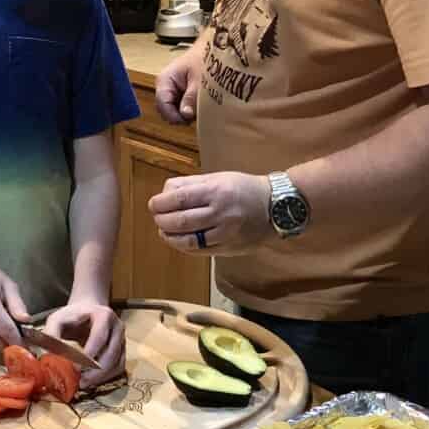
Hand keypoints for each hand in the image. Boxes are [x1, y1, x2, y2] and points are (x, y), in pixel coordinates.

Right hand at [0, 249, 30, 350]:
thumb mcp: (6, 283)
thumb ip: (17, 304)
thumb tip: (27, 321)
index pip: (7, 331)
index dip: (21, 341)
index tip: (32, 347)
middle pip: (0, 342)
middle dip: (13, 343)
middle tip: (23, 336)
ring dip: (2, 338)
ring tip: (5, 321)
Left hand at [44, 300, 125, 389]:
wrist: (88, 311)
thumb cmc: (72, 316)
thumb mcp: (58, 318)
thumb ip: (51, 333)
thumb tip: (47, 355)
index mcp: (104, 315)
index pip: (99, 337)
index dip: (89, 354)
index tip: (75, 368)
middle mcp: (117, 327)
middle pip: (111, 353)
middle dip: (95, 371)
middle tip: (80, 382)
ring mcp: (122, 340)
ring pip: (117, 364)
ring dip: (100, 377)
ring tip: (83, 383)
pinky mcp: (122, 351)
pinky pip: (119, 369)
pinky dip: (106, 378)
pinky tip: (92, 381)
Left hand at [149, 172, 269, 255]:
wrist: (275, 206)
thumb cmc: (243, 188)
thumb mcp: (218, 177)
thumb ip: (190, 184)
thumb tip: (164, 193)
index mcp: (216, 191)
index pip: (179, 199)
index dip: (160, 204)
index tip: (153, 205)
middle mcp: (221, 213)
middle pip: (181, 221)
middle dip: (162, 221)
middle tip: (157, 218)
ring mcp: (226, 233)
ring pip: (188, 241)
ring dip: (170, 237)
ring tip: (164, 230)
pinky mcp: (229, 248)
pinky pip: (200, 251)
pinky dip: (184, 247)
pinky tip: (178, 241)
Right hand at [155, 45, 202, 123]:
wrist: (210, 50)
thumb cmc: (203, 60)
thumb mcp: (199, 80)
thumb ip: (191, 98)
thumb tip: (185, 115)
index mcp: (164, 80)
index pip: (162, 105)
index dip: (174, 116)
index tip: (188, 119)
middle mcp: (164, 87)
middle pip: (165, 111)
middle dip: (180, 116)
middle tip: (196, 115)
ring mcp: (170, 91)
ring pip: (172, 111)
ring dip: (185, 114)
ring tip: (198, 108)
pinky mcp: (178, 94)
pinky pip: (179, 108)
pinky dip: (188, 110)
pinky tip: (198, 105)